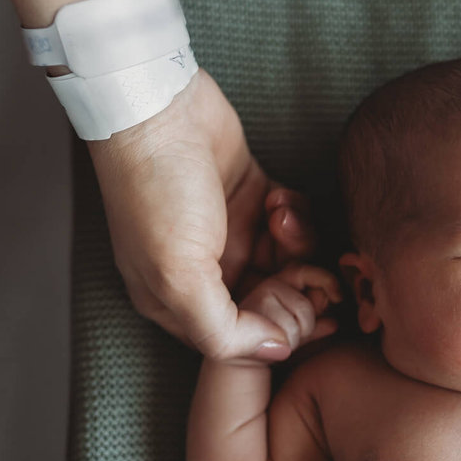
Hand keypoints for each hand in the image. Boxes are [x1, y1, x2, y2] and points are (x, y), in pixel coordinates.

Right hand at [89, 68, 314, 359]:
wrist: (155, 107)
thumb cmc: (156, 190)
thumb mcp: (179, 276)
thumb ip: (224, 331)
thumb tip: (276, 354)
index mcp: (178, 303)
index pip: (243, 342)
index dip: (281, 332)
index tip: (305, 311)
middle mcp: (206, 274)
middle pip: (274, 304)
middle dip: (298, 289)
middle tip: (303, 267)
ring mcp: (230, 233)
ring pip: (288, 263)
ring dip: (297, 245)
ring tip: (279, 218)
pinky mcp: (252, 196)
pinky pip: (292, 223)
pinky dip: (296, 216)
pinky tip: (279, 198)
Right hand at [237, 264, 341, 359]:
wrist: (241, 358)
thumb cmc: (273, 342)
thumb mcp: (300, 332)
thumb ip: (317, 326)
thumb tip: (334, 323)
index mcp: (286, 282)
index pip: (310, 273)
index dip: (328, 282)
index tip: (339, 298)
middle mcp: (273, 283)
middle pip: (306, 307)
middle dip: (306, 327)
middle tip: (292, 335)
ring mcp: (261, 295)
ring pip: (296, 321)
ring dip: (294, 339)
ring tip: (279, 341)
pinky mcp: (254, 310)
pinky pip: (285, 333)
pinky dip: (285, 345)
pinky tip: (271, 345)